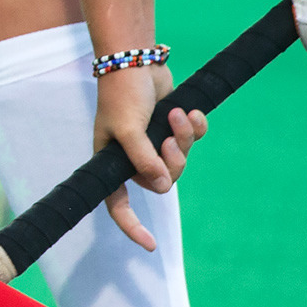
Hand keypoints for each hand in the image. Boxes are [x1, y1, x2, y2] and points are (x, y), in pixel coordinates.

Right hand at [90, 62, 209, 251]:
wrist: (137, 61)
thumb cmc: (123, 94)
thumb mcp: (128, 129)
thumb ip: (143, 159)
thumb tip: (162, 185)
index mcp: (111, 161)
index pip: (117, 203)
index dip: (131, 225)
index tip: (150, 245)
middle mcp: (132, 157)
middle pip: (162, 180)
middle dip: (173, 160)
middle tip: (171, 138)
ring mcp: (153, 143)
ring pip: (179, 161)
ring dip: (184, 139)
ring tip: (180, 114)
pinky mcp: (172, 128)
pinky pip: (191, 141)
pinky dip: (195, 128)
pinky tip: (193, 112)